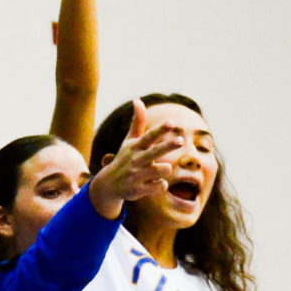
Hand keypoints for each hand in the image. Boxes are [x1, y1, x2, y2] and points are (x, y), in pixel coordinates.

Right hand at [85, 100, 185, 218]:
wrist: (109, 185)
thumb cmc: (124, 159)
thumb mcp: (130, 141)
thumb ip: (137, 122)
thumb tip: (137, 99)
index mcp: (135, 147)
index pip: (149, 136)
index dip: (161, 130)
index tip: (172, 123)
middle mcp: (135, 160)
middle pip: (155, 152)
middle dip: (168, 146)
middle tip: (181, 141)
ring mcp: (136, 175)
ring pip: (163, 170)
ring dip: (165, 170)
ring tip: (160, 170)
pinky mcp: (138, 190)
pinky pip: (160, 186)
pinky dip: (161, 185)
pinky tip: (153, 184)